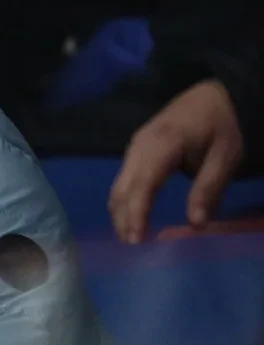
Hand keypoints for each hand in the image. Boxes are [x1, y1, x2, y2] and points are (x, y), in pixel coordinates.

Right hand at [109, 79, 244, 242]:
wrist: (216, 94)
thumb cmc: (223, 125)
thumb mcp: (226, 156)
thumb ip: (209, 188)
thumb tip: (195, 224)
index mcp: (162, 145)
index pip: (142, 185)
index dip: (136, 214)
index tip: (136, 241)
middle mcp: (139, 147)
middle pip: (122, 188)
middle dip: (123, 219)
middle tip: (130, 249)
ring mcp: (134, 148)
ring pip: (118, 186)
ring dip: (120, 213)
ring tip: (128, 240)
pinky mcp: (136, 151)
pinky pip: (123, 180)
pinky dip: (124, 202)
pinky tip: (131, 218)